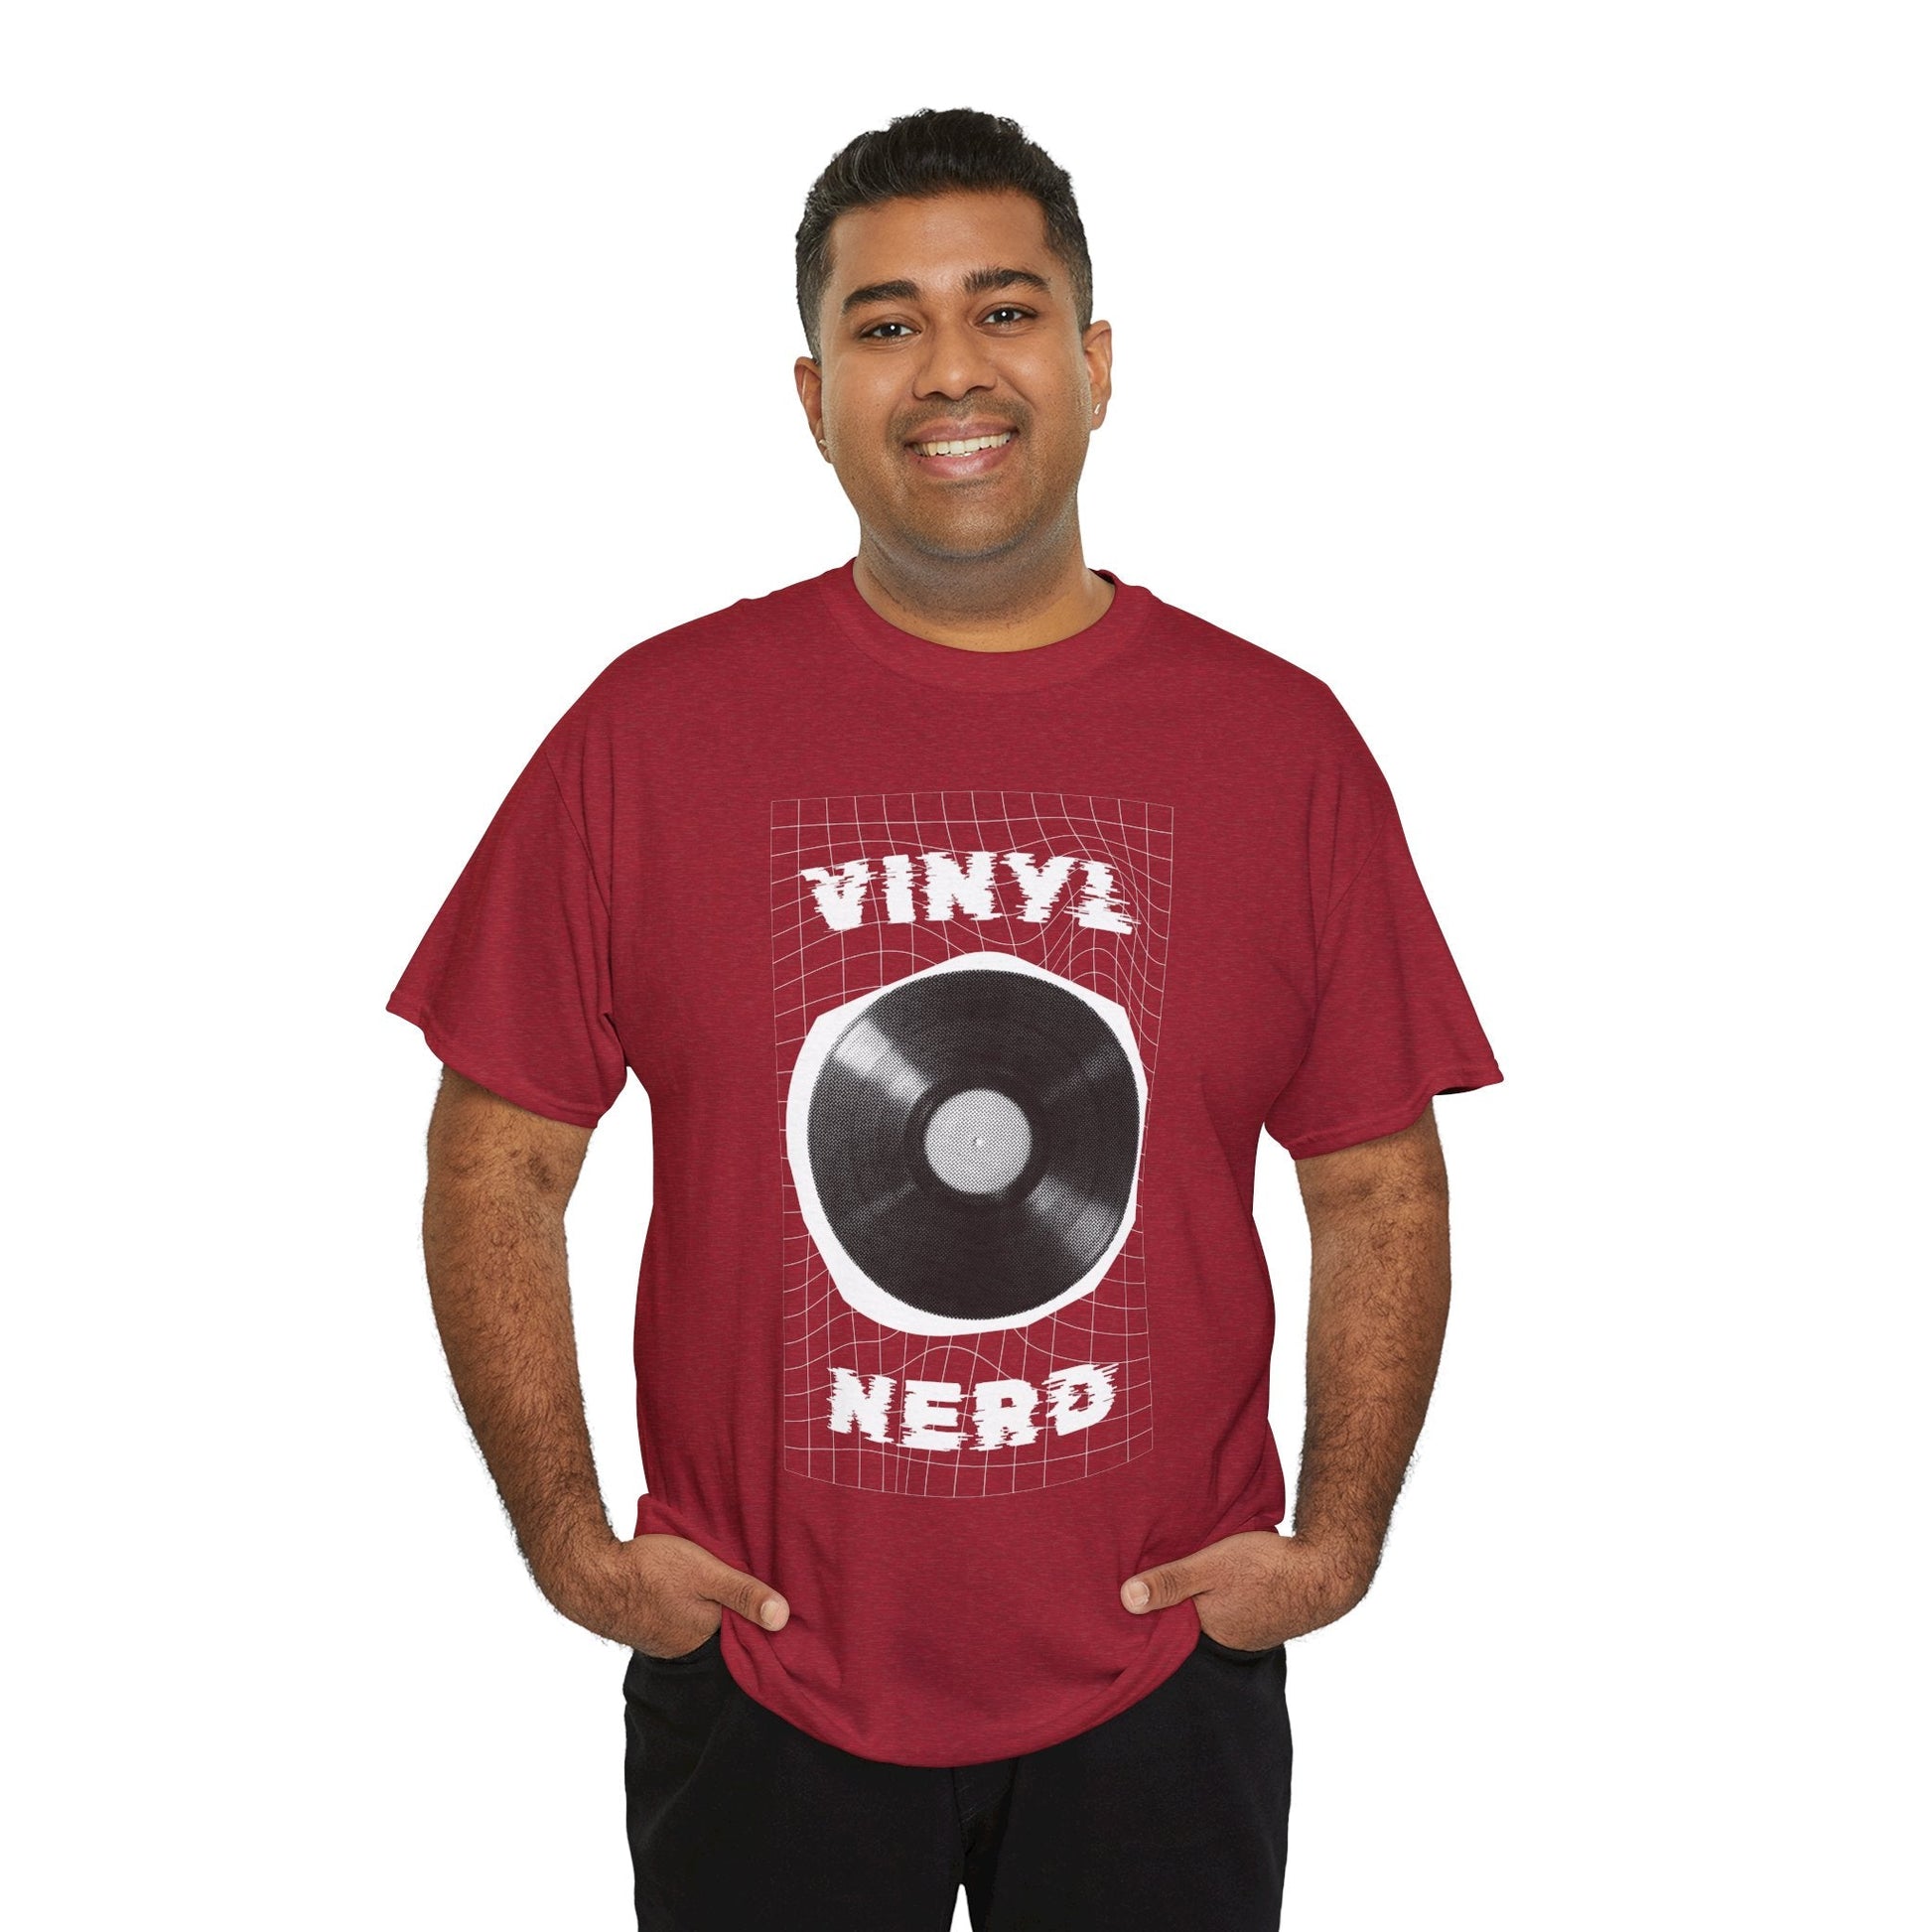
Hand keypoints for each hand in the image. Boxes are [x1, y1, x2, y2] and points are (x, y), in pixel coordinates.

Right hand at [540, 1530, 790, 1658]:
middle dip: (731, 1607)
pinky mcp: (645, 1623)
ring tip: (714, 1580)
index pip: (743, 1631)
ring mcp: (662, 1637)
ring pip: (696, 1619)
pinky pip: (674, 1615)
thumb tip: (784, 1618)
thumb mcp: (706, 1573)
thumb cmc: (650, 1571)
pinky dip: (683, 1602)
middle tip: (743, 1579)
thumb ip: (743, 1593)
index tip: (772, 1595)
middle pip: (720, 1625)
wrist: (591, 1575)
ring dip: (705, 1603)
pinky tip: (682, 1585)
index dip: (756, 1612)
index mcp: (705, 1636)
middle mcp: (685, 1645)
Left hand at [1119, 1531, 1374, 1648]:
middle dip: (1167, 1607)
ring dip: (1195, 1600)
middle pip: (1184, 1623)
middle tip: (1144, 1583)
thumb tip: (1125, 1600)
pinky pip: (1227, 1609)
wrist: (1325, 1571)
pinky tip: (1215, 1580)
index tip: (1122, 1597)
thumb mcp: (1210, 1566)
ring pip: (1207, 1615)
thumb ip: (1171, 1581)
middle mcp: (1224, 1639)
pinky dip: (1217, 1597)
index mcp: (1206, 1631)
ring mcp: (1245, 1631)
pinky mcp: (1260, 1617)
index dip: (1146, 1612)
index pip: (1163, 1629)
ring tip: (1176, 1578)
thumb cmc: (1266, 1568)